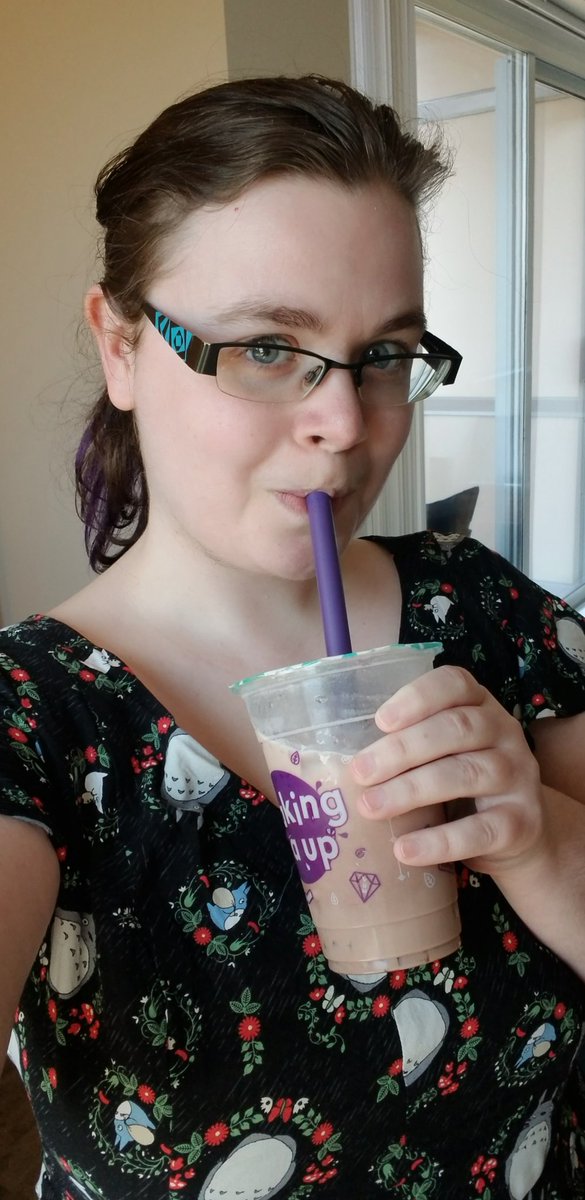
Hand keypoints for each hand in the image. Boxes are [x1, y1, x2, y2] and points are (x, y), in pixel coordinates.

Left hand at [351, 664, 546, 880]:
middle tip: (360, 772)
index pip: (455, 684)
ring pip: (465, 775)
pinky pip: (480, 831)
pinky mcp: (521, 823)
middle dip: (401, 749)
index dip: (417, 697)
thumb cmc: (462, 785)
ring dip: (411, 790)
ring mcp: (518, 777)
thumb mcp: (443, 753)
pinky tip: (404, 849)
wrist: (520, 836)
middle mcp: (504, 733)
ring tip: (371, 807)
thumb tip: (335, 760)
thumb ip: (407, 744)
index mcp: (480, 706)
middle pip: (456, 729)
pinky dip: (439, 841)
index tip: (380, 720)